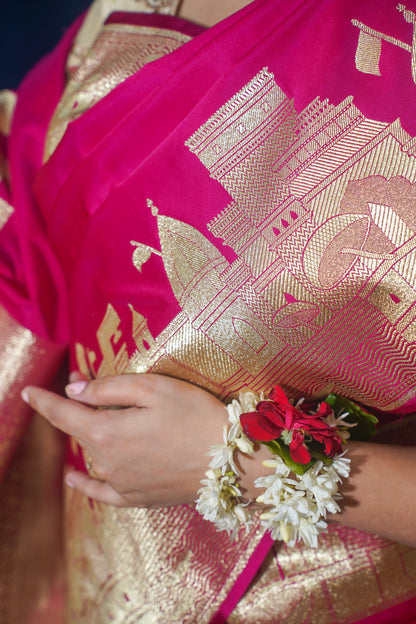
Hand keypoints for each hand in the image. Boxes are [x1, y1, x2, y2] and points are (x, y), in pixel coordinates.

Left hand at [21, 374, 235, 507]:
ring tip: (105, 418)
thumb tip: (74, 390)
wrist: (231, 462)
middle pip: (82, 432)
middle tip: (95, 387)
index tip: (28, 391)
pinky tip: (75, 479)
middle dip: (81, 409)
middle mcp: (107, 463)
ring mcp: (122, 484)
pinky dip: (86, 484)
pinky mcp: (138, 498)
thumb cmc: (195, 415)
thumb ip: (108, 388)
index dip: (45, 401)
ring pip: (95, 455)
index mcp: (107, 433)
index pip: (64, 414)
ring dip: (92, 437)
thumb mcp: (153, 388)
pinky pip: (103, 492)